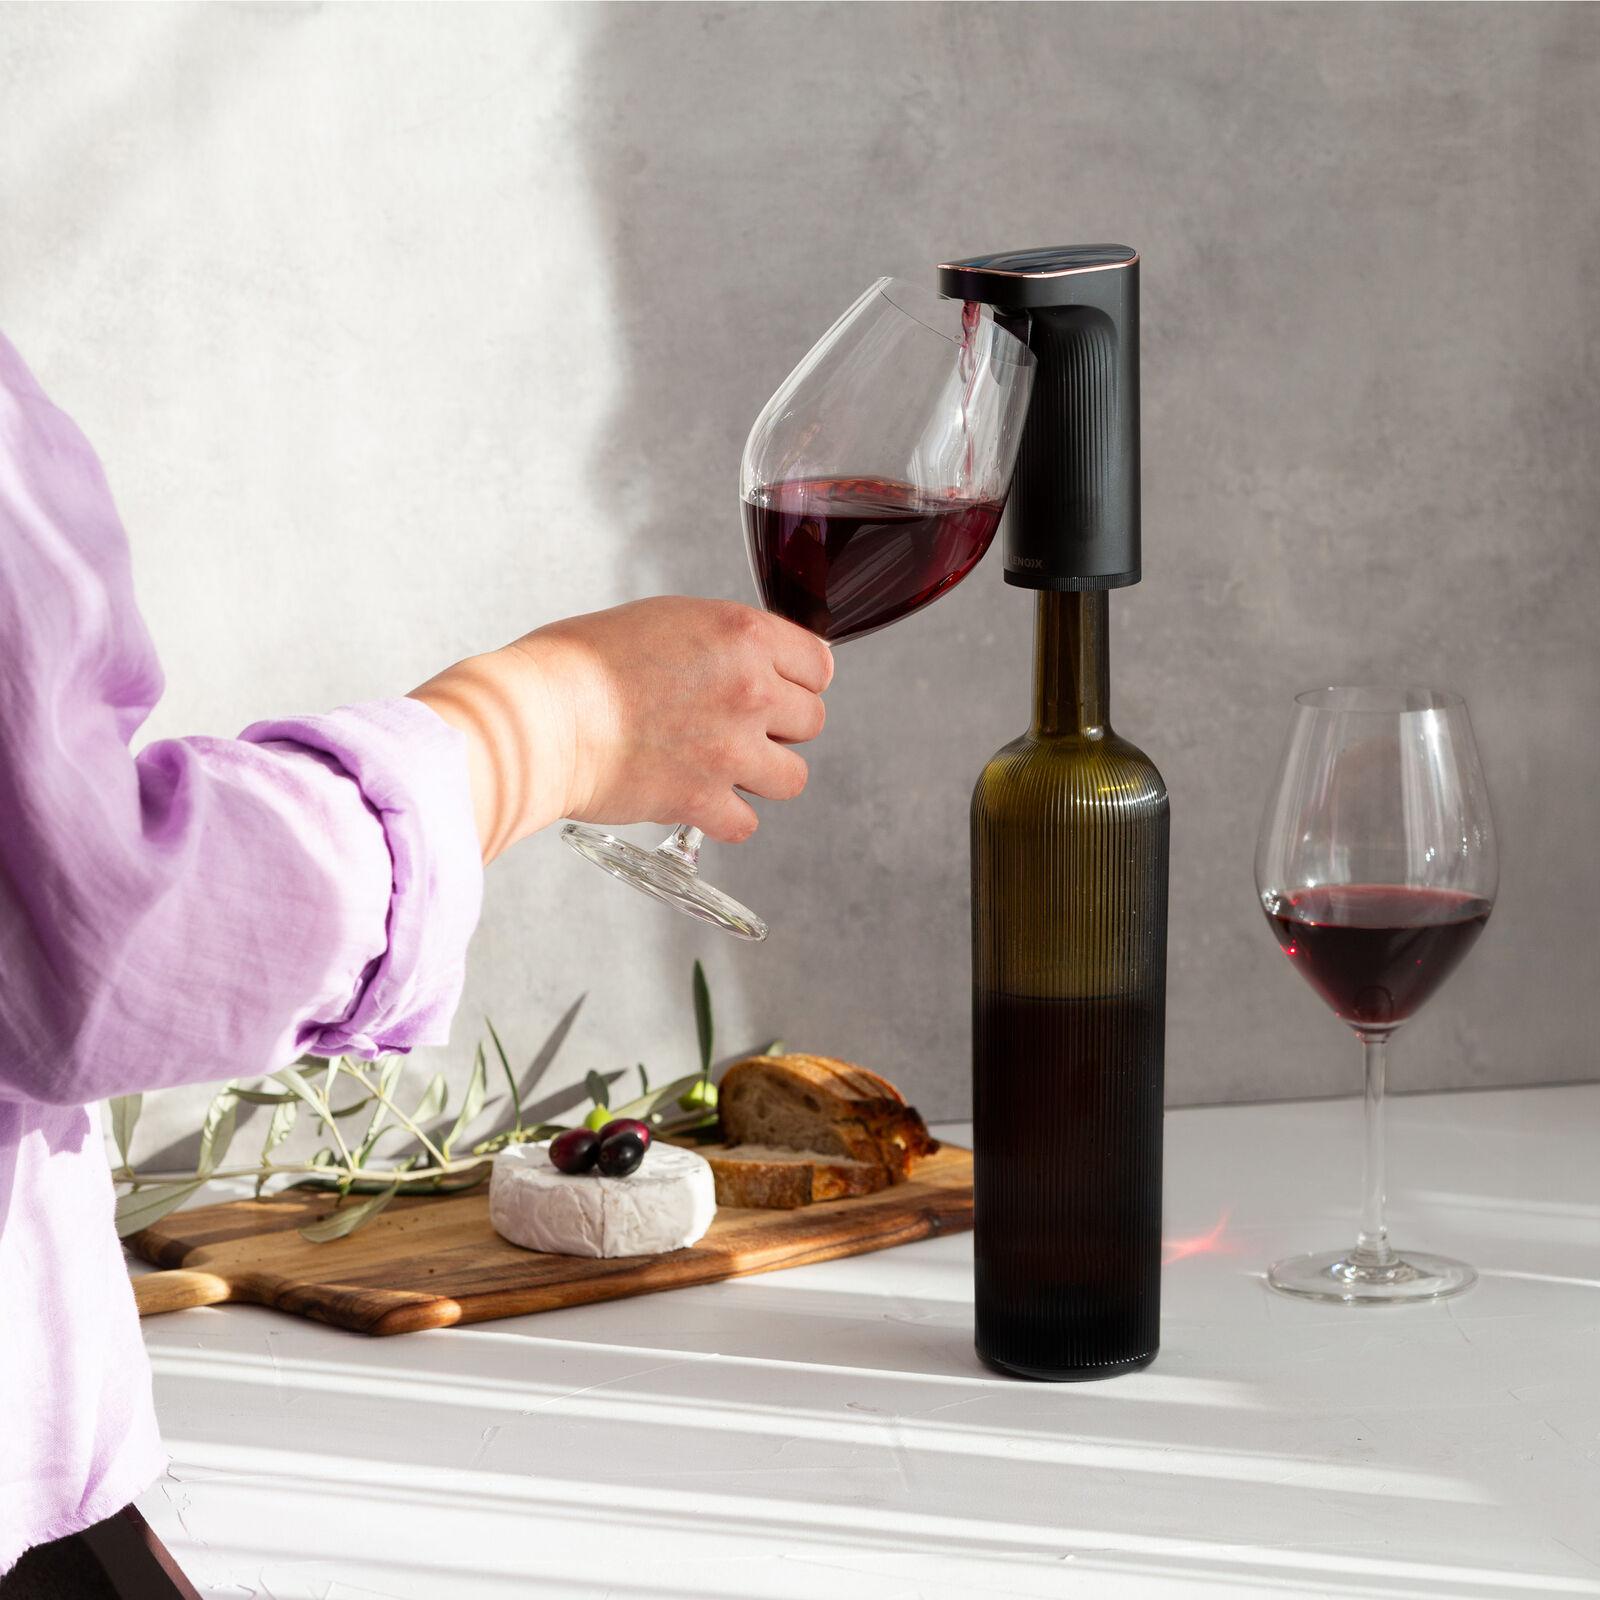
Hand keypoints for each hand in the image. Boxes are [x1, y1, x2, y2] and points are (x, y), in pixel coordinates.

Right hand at [409, 597, 833, 862]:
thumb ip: (719, 642)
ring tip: (722, 766)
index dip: (798, 678)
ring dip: (762, 775)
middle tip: (737, 726)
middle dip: (779, 726)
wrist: (538, 716)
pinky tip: (697, 800)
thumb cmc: (577, 663)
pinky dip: (724, 817)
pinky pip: (746, 822)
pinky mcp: (703, 799)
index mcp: (742, 634)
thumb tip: (744, 663)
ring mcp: (731, 749)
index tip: (780, 687)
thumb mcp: (663, 619)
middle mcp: (749, 689)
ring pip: (793, 777)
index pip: (819, 663)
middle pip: (812, 721)